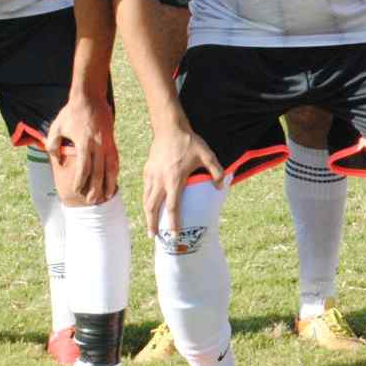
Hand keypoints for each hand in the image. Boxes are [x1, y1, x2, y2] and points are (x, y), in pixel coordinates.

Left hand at [45, 92, 118, 204]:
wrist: (90, 97)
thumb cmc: (71, 112)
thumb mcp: (57, 127)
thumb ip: (53, 145)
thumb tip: (57, 160)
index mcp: (84, 143)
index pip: (84, 168)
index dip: (81, 182)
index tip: (77, 191)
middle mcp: (98, 145)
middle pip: (99, 172)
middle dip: (96, 188)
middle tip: (92, 201)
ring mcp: (107, 143)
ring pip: (110, 168)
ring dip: (109, 183)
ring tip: (107, 196)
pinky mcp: (112, 141)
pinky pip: (115, 160)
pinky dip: (115, 172)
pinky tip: (114, 180)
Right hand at [141, 123, 223, 237]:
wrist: (169, 128)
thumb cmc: (189, 142)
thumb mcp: (207, 155)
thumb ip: (217, 172)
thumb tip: (220, 187)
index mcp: (174, 180)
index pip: (172, 207)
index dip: (173, 222)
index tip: (174, 234)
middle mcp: (160, 181)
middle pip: (153, 208)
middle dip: (153, 224)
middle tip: (155, 237)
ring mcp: (151, 176)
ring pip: (146, 200)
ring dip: (147, 215)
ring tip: (150, 225)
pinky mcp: (147, 170)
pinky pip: (145, 190)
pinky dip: (146, 201)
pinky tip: (149, 205)